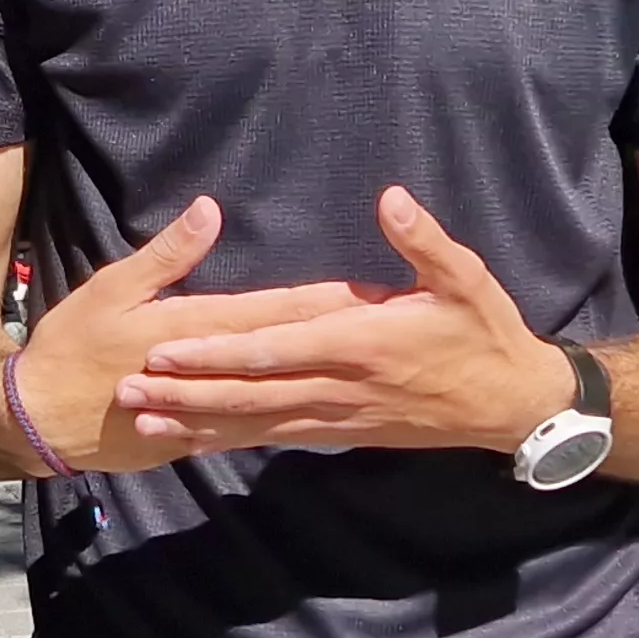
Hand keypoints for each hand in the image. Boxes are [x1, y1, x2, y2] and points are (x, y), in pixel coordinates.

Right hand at [11, 199, 356, 475]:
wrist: (39, 422)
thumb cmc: (71, 346)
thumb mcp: (110, 289)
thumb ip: (166, 254)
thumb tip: (210, 211)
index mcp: (198, 330)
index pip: (281, 312)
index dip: (332, 300)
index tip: (380, 289)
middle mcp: (216, 375)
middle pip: (296, 354)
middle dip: (347, 339)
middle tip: (401, 327)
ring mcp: (210, 412)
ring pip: (287, 394)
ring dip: (332, 380)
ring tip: (380, 373)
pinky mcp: (200, 437)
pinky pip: (258, 428)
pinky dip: (294, 419)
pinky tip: (325, 421)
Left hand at [119, 187, 571, 456]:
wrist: (511, 405)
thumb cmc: (486, 334)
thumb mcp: (466, 278)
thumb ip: (424, 240)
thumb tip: (390, 198)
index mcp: (363, 343)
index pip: (277, 349)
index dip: (220, 353)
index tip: (168, 349)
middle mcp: (343, 386)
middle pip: (251, 394)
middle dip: (187, 393)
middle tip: (127, 390)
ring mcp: (341, 416)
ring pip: (258, 423)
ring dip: (199, 422)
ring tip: (142, 421)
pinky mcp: (344, 432)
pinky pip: (279, 437)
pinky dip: (234, 439)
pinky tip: (198, 439)